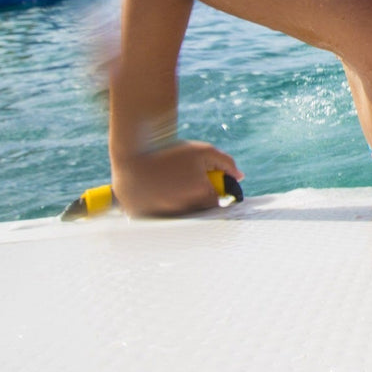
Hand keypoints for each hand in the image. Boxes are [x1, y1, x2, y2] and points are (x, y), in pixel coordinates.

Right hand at [110, 140, 242, 216]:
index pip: (217, 201)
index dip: (212, 191)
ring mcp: (167, 216)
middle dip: (197, 198)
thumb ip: (225, 162)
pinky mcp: (150, 220)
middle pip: (200, 210)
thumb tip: (239, 177)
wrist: (132, 155)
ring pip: (182, 216)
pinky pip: (163, 219)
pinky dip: (162, 209)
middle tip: (185, 183)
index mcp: (201, 193)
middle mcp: (185, 209)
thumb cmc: (169, 152)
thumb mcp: (202, 150)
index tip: (206, 184)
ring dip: (180, 205)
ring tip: (170, 186)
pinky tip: (157, 193)